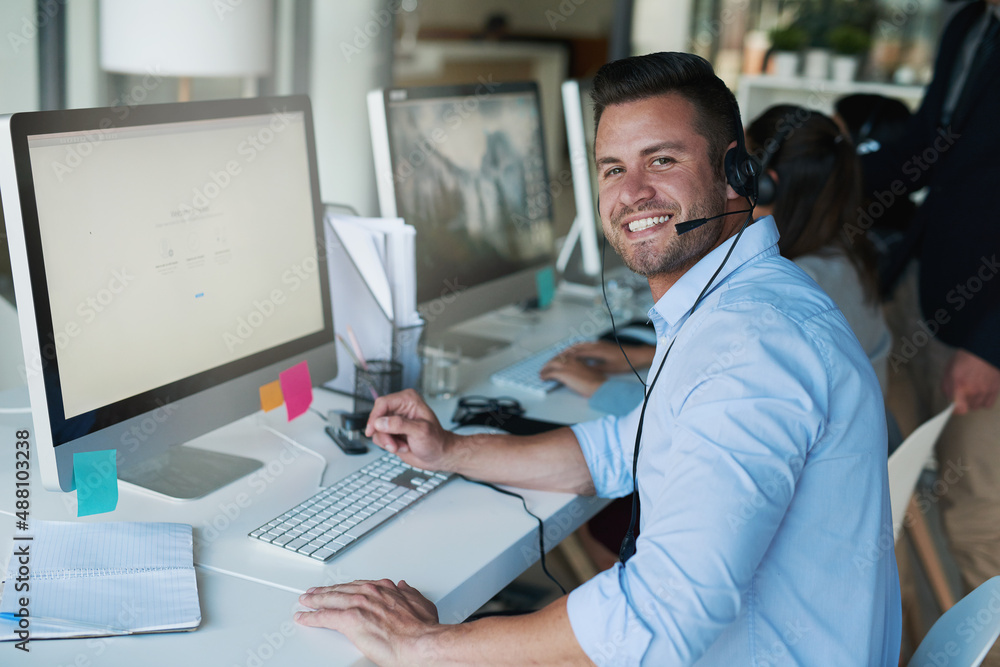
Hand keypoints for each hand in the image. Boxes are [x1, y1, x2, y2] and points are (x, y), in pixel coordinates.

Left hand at [296, 579, 439, 666]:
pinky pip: (325, 617)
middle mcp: (370, 593)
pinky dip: (312, 616)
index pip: (359, 585)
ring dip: (315, 600)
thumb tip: (404, 587)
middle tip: (314, 592)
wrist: (420, 642)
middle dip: (326, 591)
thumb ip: (409, 594)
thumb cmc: (422, 629)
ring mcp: (359, 605)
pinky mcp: (350, 620)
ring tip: (305, 602)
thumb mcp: (421, 604)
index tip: (341, 588)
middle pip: (341, 590)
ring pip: (330, 599)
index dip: (347, 587)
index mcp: (385, 590)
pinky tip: (304, 617)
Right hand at [365, 389, 454, 469]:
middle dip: (383, 434)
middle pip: (377, 417)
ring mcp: (394, 420)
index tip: (372, 430)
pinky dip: (388, 445)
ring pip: (376, 429)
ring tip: (401, 446)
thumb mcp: (421, 431)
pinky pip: (378, 437)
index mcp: (408, 399)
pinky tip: (401, 447)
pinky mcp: (391, 431)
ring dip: (387, 441)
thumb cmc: (436, 441)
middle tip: (393, 445)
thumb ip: (400, 425)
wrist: (438, 455)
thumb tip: (380, 422)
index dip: (375, 417)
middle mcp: (399, 407)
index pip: (383, 403)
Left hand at [540, 354, 606, 396]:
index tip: (554, 361)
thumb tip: (575, 373)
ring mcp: (567, 366)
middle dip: (549, 362)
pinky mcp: (563, 373)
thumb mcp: (589, 371)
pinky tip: (543, 378)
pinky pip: (550, 373)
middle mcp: (571, 360)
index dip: (557, 359)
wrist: (598, 385)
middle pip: (556, 358)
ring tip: (541, 372)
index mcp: (578, 358)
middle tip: (545, 367)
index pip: (564, 356)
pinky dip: (545, 375)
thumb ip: (581, 368)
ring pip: (551, 364)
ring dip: (545, 368)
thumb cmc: (597, 381)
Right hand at [562, 341, 655, 373]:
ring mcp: (598, 343)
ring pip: (580, 344)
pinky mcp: (601, 345)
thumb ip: (596, 369)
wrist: (636, 354)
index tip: (558, 361)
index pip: (578, 353)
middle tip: (555, 357)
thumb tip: (583, 370)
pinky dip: (577, 348)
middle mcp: (596, 345)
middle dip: (565, 352)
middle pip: (576, 347)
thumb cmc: (624, 362)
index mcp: (597, 350)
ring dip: (570, 349)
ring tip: (562, 354)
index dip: (566, 357)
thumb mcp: (610, 369)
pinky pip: (585, 344)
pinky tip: (575, 352)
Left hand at [941, 349, 999, 414]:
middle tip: (962, 394)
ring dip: (973, 402)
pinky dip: (984, 401)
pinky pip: (988, 404)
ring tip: (972, 391)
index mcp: (960, 384)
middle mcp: (974, 390)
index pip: (960, 408)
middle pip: (968, 407)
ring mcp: (987, 390)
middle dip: (963, 403)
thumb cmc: (965, 358)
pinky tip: (981, 393)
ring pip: (978, 406)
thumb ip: (947, 387)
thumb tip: (949, 400)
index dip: (955, 410)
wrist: (983, 349)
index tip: (953, 407)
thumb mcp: (949, 370)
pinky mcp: (996, 389)